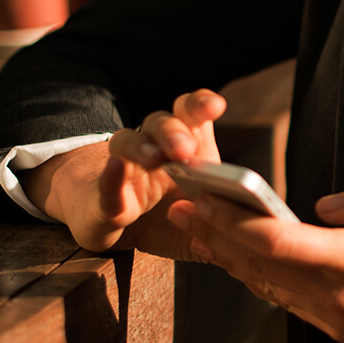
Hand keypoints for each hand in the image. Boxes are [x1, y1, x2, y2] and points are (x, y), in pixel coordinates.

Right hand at [25, 90, 226, 254]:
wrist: (112, 230)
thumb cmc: (161, 219)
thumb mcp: (195, 224)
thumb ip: (216, 228)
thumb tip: (241, 237)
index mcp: (182, 149)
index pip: (190, 115)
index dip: (201, 105)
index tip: (215, 106)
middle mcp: (152, 149)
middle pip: (160, 123)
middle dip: (174, 130)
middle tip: (185, 148)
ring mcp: (124, 169)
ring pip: (127, 141)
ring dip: (142, 146)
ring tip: (156, 158)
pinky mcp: (102, 198)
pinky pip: (105, 183)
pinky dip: (111, 177)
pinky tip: (116, 168)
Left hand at [165, 178, 343, 342]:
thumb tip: (323, 203)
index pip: (275, 244)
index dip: (230, 221)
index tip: (200, 197)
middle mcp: (336, 299)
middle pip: (258, 267)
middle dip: (215, 234)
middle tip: (181, 204)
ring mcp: (335, 320)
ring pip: (266, 287)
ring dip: (229, 257)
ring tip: (199, 228)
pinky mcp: (340, 329)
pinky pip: (286, 300)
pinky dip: (257, 277)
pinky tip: (244, 261)